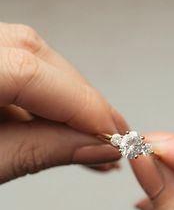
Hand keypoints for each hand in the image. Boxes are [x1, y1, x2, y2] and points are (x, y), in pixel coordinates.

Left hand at [0, 22, 127, 182]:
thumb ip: (42, 150)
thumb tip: (98, 147)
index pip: (28, 72)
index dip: (79, 105)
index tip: (113, 135)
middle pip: (37, 58)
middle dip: (83, 101)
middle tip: (113, 135)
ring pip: (36, 63)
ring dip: (71, 104)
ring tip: (96, 137)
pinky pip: (25, 75)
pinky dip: (52, 103)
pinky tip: (69, 128)